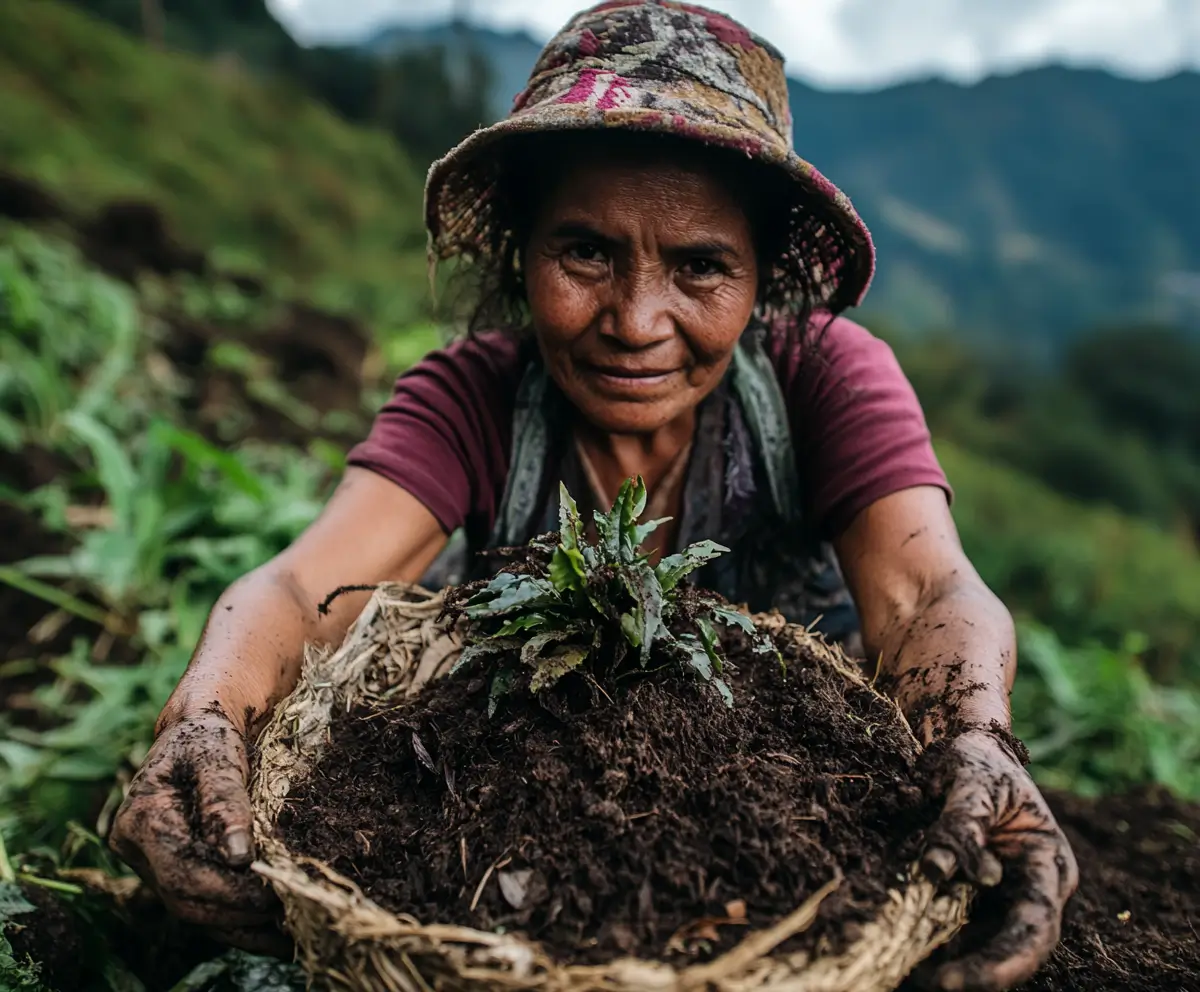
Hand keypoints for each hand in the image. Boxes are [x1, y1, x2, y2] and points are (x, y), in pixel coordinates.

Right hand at [108, 711, 286, 953]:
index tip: (273, 892)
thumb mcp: (216, 754)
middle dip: (239, 911)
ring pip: (198, 913)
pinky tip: (279, 931)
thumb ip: (224, 801)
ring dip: (244, 927)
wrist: (201, 726)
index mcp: (140, 822)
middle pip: (187, 901)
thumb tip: (238, 855)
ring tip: (292, 931)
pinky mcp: (178, 872)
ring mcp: (156, 866)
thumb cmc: (208, 734)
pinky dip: (241, 921)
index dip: (227, 888)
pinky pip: (208, 907)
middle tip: (290, 910)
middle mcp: (140, 852)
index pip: (182, 873)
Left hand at [919, 728, 1077, 990]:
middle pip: (1013, 946)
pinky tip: (905, 953)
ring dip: (951, 961)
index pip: (1034, 925)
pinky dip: (934, 941)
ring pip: (982, 941)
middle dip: (977, 973)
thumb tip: (938, 872)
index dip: (1001, 959)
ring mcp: (1002, 893)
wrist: (965, 746)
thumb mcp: (972, 780)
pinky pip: (956, 925)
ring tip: (909, 972)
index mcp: (1048, 864)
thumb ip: (959, 824)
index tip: (956, 977)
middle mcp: (1031, 888)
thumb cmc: (977, 758)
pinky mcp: (972, 893)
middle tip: (928, 984)